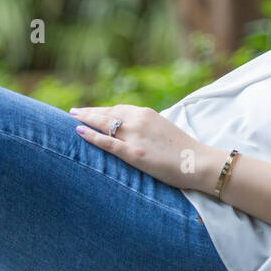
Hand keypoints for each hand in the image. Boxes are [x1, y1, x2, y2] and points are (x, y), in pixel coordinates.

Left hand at [70, 104, 219, 191]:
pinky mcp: (134, 153)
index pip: (118, 108)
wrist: (198, 162)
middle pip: (107, 113)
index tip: (90, 111)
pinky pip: (107, 142)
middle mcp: (139, 120)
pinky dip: (91, 136)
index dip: (101, 110)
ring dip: (86, 120)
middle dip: (88, 112)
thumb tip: (134, 132)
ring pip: (104, 124)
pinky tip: (79, 131)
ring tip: (72, 119)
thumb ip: (147, 128)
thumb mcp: (164, 130)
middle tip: (73, 112)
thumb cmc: (184, 150)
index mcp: (147, 113)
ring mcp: (135, 136)